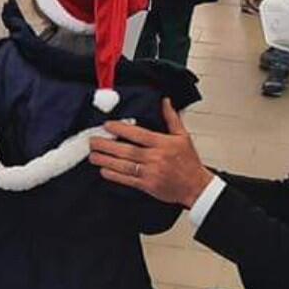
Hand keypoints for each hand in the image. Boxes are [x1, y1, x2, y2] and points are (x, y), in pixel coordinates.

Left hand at [88, 99, 215, 208]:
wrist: (196, 187)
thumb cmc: (189, 162)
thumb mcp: (183, 136)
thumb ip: (172, 118)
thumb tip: (165, 101)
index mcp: (163, 144)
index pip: (139, 134)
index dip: (121, 129)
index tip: (107, 126)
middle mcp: (156, 158)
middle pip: (127, 150)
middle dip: (107, 145)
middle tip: (93, 141)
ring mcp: (151, 173)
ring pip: (125, 165)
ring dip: (107, 160)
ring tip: (93, 156)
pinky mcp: (148, 186)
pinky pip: (128, 180)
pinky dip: (115, 176)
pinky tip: (104, 171)